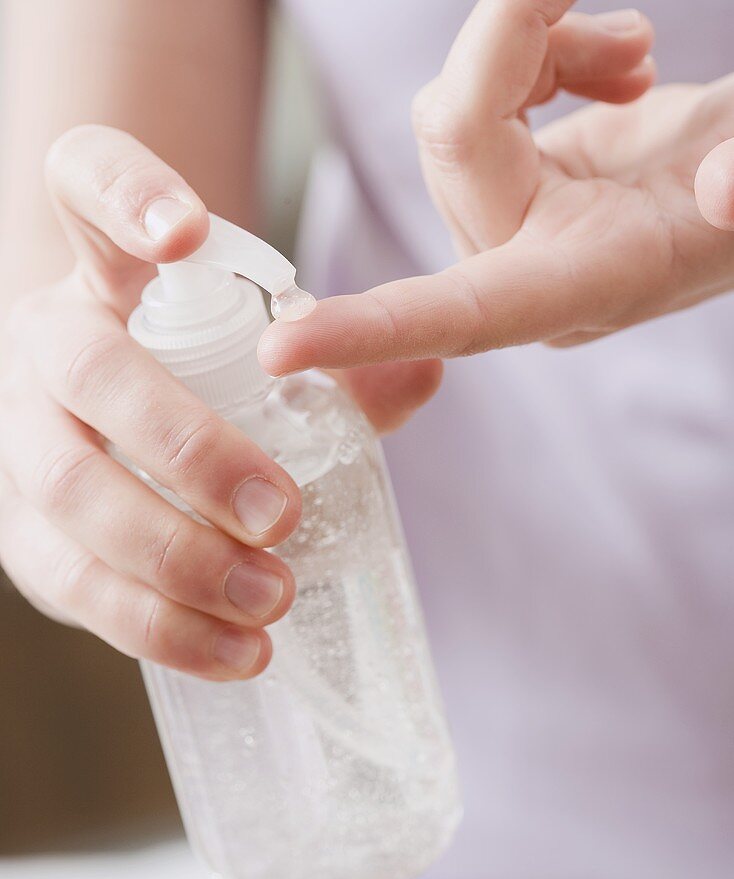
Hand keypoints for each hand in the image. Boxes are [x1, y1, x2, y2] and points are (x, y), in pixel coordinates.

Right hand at [0, 125, 300, 680]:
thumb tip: (426, 365)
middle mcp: (47, 342)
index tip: (186, 232)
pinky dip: (159, 629)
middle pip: (91, 373)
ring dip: (176, 559)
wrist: (105, 438)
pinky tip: (237, 654)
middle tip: (280, 513)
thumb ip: (335, 363)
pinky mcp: (21, 534)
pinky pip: (73, 587)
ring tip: (272, 600)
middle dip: (190, 448)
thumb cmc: (193, 386)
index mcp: (106, 272)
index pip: (85, 185)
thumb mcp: (252, 356)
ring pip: (71, 493)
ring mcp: (19, 438)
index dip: (122, 192)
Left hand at [259, 2, 733, 416]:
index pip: (462, 316)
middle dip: (523, 46)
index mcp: (581, 285)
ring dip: (539, 45)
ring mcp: (505, 227)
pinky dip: (537, 53)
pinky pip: (471, 97)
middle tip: (631, 36)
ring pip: (451, 108)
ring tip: (635, 56)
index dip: (377, 332)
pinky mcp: (500, 183)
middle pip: (453, 138)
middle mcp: (525, 269)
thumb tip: (721, 189)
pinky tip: (610, 65)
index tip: (283, 350)